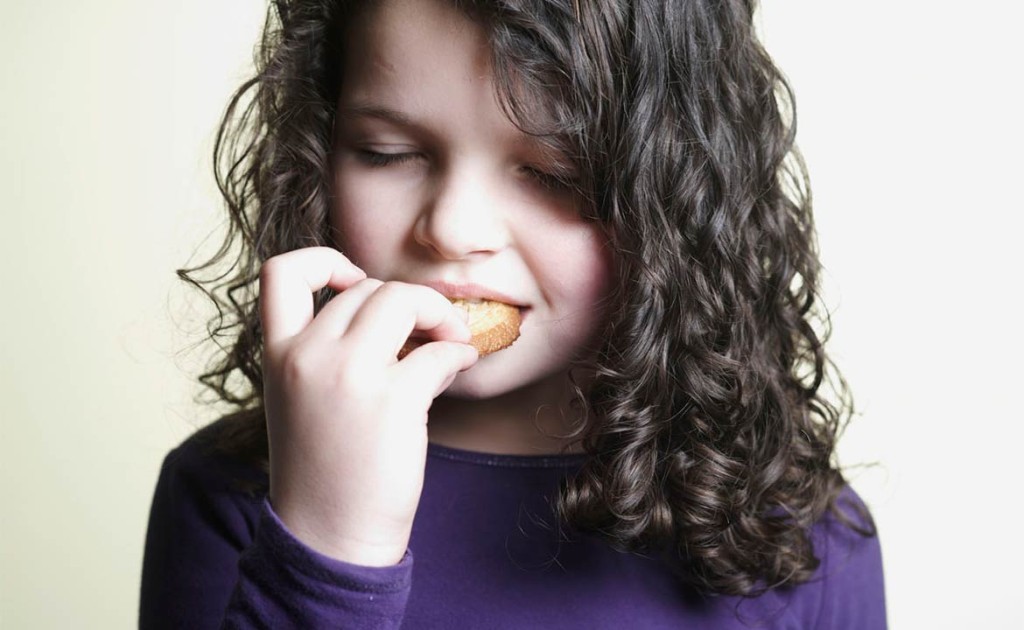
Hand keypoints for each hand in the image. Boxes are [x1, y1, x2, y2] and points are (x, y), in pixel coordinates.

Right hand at [258, 246, 478, 565]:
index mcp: (278, 355)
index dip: (324, 261)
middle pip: (368, 287)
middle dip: (408, 302)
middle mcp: (307, 357)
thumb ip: (336, 353)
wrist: (328, 539)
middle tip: (429, 333)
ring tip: (450, 343)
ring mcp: (347, 376)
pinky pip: (440, 349)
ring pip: (403, 299)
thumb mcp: (305, 400)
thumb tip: (411, 317)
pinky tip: (461, 367)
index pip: (280, 271)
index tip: (356, 282)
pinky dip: (460, 352)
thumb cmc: (326, 471)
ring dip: (438, 314)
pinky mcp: (392, 401)